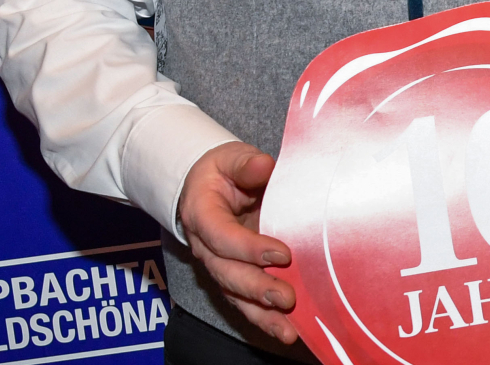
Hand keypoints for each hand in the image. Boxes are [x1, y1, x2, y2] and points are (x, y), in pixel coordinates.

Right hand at [178, 141, 296, 342]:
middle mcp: (205, 246)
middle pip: (227, 273)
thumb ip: (245, 164)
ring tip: (287, 331)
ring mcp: (218, 265)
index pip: (222, 236)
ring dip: (262, 314)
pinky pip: (245, 301)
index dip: (249, 248)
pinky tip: (287, 331)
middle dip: (257, 288)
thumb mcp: (230, 158)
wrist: (207, 185)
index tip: (283, 253)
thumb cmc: (222, 171)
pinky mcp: (233, 276)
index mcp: (201, 214)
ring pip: (235, 295)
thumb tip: (263, 166)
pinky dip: (264, 318)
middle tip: (287, 297)